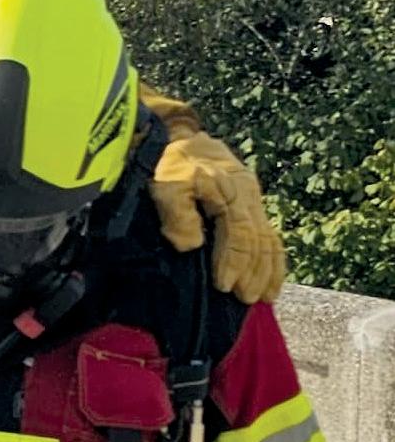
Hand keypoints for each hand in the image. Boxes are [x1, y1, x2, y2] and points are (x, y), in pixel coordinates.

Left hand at [145, 116, 286, 304]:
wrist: (183, 142)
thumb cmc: (170, 167)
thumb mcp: (166, 184)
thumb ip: (177, 213)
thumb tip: (191, 245)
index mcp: (229, 190)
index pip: (238, 231)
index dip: (233, 260)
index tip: (224, 286)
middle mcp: (249, 196)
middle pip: (258, 239)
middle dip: (253, 272)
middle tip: (243, 299)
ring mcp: (255, 202)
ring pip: (269, 240)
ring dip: (267, 272)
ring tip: (261, 298)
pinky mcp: (255, 209)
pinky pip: (272, 237)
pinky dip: (275, 264)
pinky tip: (272, 286)